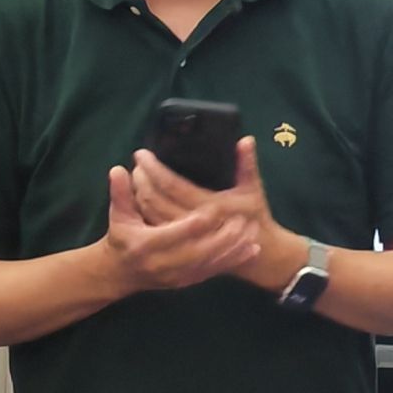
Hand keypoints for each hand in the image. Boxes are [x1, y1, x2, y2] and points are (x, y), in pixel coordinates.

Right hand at [101, 163, 259, 293]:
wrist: (119, 274)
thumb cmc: (122, 237)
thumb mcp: (118, 215)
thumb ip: (120, 193)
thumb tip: (118, 168)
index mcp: (145, 245)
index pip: (172, 234)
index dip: (193, 224)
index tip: (214, 210)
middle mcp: (161, 263)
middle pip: (197, 252)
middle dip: (221, 238)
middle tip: (242, 221)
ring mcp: (175, 275)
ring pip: (208, 264)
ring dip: (232, 249)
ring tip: (252, 231)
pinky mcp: (186, 281)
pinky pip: (212, 272)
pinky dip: (232, 261)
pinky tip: (251, 249)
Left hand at [131, 138, 300, 293]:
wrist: (257, 253)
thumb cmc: (255, 218)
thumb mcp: (253, 190)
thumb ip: (247, 164)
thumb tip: (246, 139)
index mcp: (208, 206)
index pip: (171, 185)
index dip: (153, 168)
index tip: (141, 154)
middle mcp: (191, 223)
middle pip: (153, 199)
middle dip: (141, 178)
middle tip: (137, 163)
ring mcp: (182, 236)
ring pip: (149, 212)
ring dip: (136, 193)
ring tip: (135, 175)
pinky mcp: (177, 242)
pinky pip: (152, 223)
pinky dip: (142, 209)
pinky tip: (138, 197)